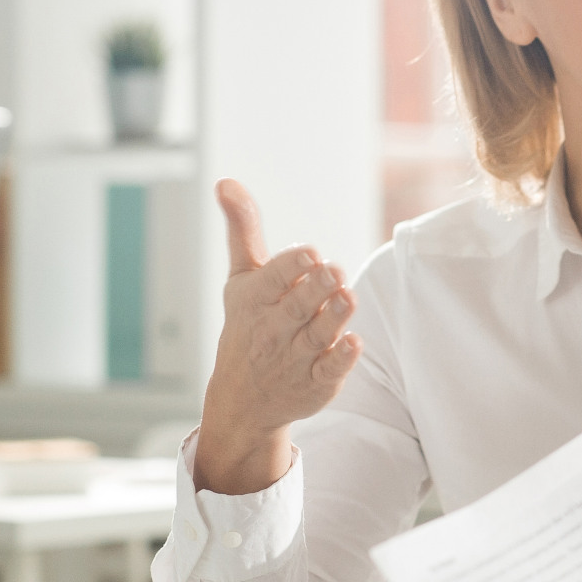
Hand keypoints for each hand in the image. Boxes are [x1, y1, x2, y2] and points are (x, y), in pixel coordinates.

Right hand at [192, 179, 360, 495]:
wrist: (242, 400)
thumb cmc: (247, 324)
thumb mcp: (241, 278)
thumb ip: (243, 230)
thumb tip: (226, 181)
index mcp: (255, 300)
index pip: (272, 279)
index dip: (291, 266)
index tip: (309, 252)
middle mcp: (274, 329)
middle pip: (297, 306)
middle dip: (316, 287)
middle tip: (334, 270)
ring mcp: (295, 358)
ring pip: (317, 335)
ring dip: (333, 317)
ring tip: (347, 297)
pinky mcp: (317, 383)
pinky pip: (330, 371)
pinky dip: (341, 358)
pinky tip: (354, 342)